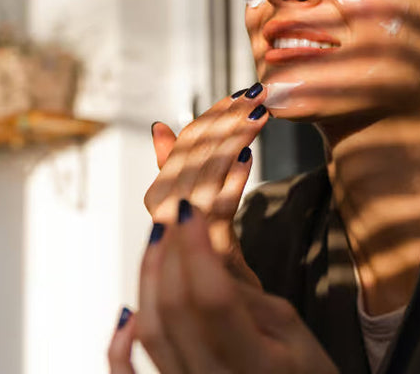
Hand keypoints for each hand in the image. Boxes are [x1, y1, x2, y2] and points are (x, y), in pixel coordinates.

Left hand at [108, 201, 338, 373]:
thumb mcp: (293, 329)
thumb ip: (246, 296)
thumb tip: (202, 255)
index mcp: (256, 366)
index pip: (212, 298)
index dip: (195, 249)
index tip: (190, 211)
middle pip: (174, 310)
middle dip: (169, 253)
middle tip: (173, 215)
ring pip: (149, 332)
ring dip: (148, 280)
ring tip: (158, 242)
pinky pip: (128, 371)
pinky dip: (121, 341)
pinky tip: (128, 311)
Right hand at [144, 84, 267, 285]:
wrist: (236, 327)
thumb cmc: (222, 268)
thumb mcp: (204, 216)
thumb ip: (182, 173)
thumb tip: (161, 127)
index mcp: (165, 204)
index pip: (184, 149)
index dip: (210, 118)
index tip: (240, 94)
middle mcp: (169, 222)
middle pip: (190, 160)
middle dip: (224, 121)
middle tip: (256, 93)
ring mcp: (188, 244)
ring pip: (201, 180)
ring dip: (230, 141)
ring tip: (258, 114)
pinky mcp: (211, 262)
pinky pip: (218, 215)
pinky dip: (231, 183)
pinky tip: (247, 159)